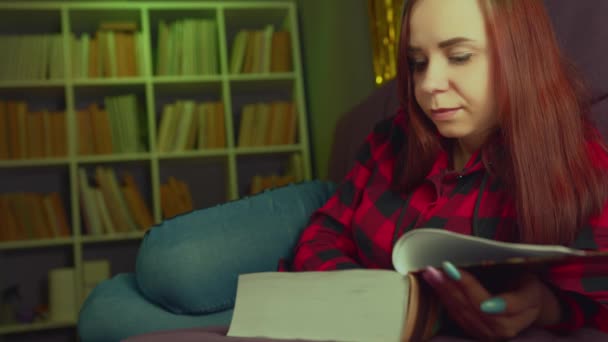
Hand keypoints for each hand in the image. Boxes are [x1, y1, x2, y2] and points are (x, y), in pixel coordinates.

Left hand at [422, 262, 561, 339]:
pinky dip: (445, 299)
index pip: (491, 300)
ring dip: (444, 292)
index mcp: (523, 312)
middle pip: (472, 308)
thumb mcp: (530, 285)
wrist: (530, 307)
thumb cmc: (528, 287)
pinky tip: (435, 284)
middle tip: (435, 269)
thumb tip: (487, 296)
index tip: (451, 270)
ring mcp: (490, 334)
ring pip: (462, 313)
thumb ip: (513, 293)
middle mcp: (505, 329)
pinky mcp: (476, 332)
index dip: (469, 286)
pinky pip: (457, 317)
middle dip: (451, 287)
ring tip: (431, 274)